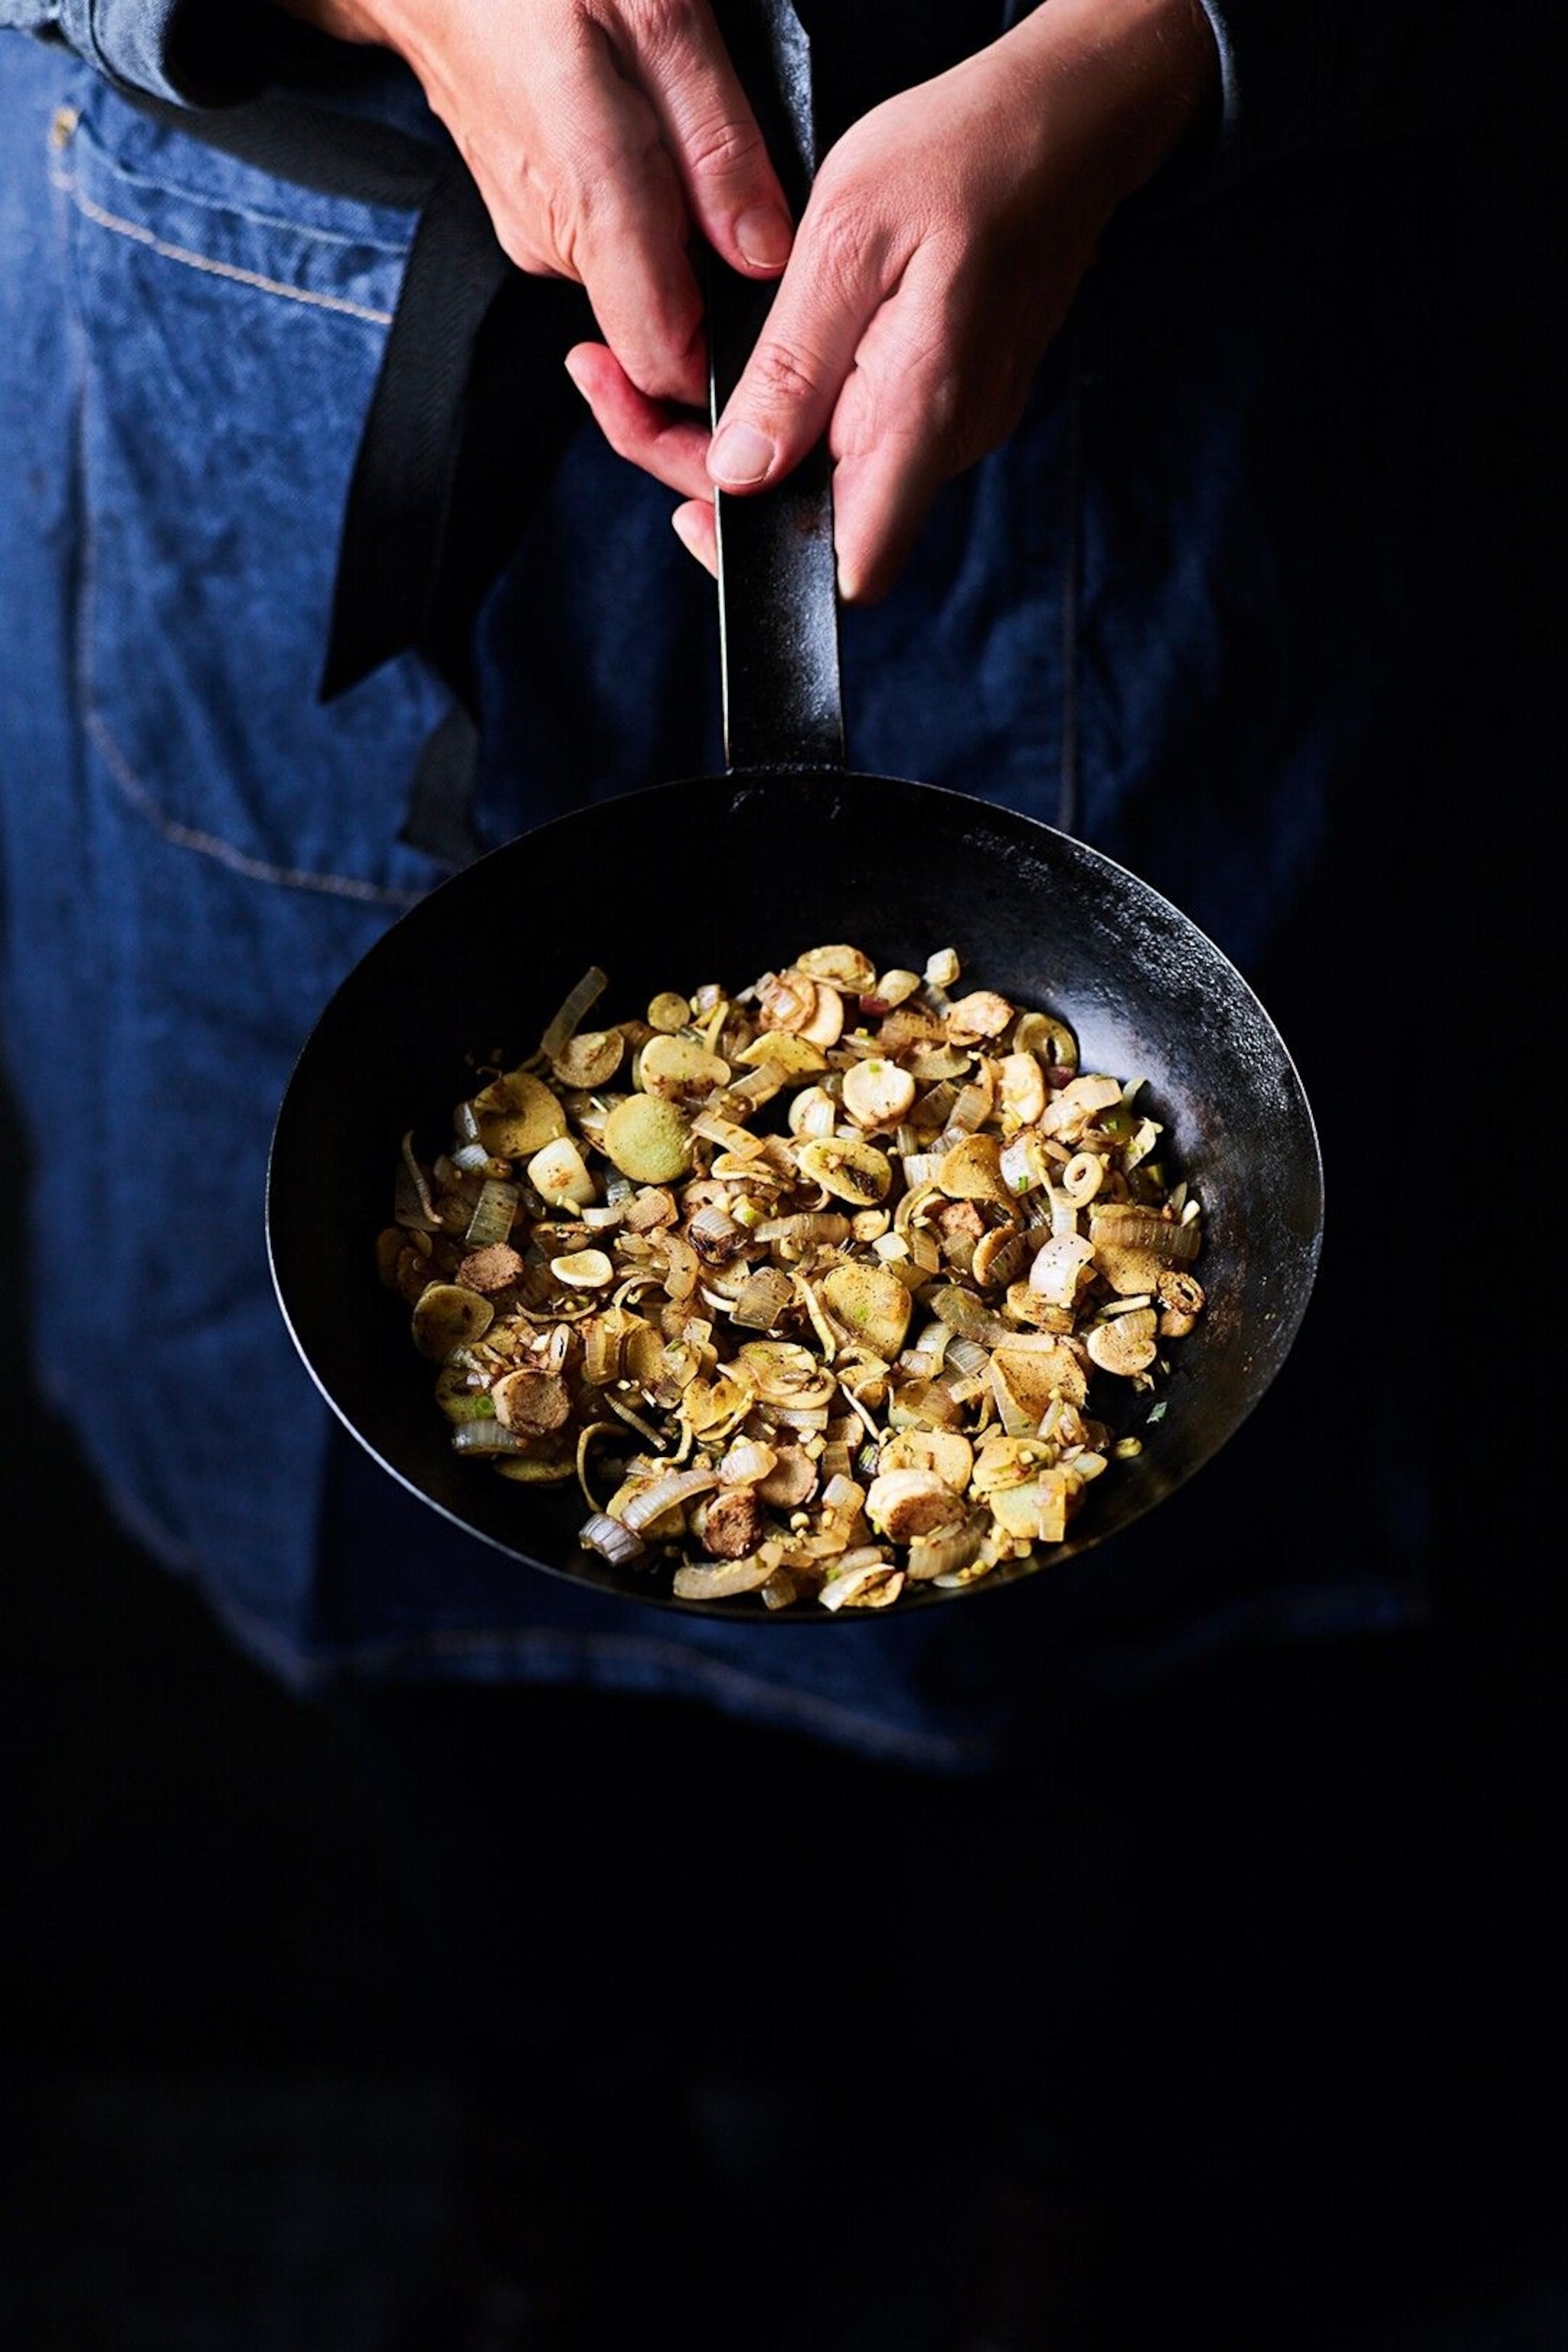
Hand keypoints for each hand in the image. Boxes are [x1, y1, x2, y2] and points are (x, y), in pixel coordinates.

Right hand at [276, 0, 793, 404]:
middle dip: (716, 282)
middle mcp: (556, 244)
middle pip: (661, 326)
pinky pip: (605, 239)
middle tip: (745, 200)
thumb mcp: (660, 18)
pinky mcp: (530, 213)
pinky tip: (646, 133)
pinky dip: (643, 203)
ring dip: (681, 231)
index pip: (665, 365)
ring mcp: (536, 233)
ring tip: (685, 139)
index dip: (724, 367)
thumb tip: (764, 253)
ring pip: (638, 278)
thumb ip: (719, 148)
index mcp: (593, 207)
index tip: (770, 327)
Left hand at [567, 0, 1216, 597]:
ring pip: (827, 476)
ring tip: (668, 370)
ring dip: (743, 438)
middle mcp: (943, 444)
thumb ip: (793, 369)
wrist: (1062, 122)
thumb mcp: (847, 243)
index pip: (847, 568)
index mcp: (918, 418)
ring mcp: (950, 426)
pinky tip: (752, 355)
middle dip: (710, 472)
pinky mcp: (947, 398)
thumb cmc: (963, 158)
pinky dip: (792, 408)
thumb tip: (741, 472)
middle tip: (623, 392)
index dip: (759, 560)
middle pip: (814, 523)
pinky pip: (856, 433)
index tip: (686, 502)